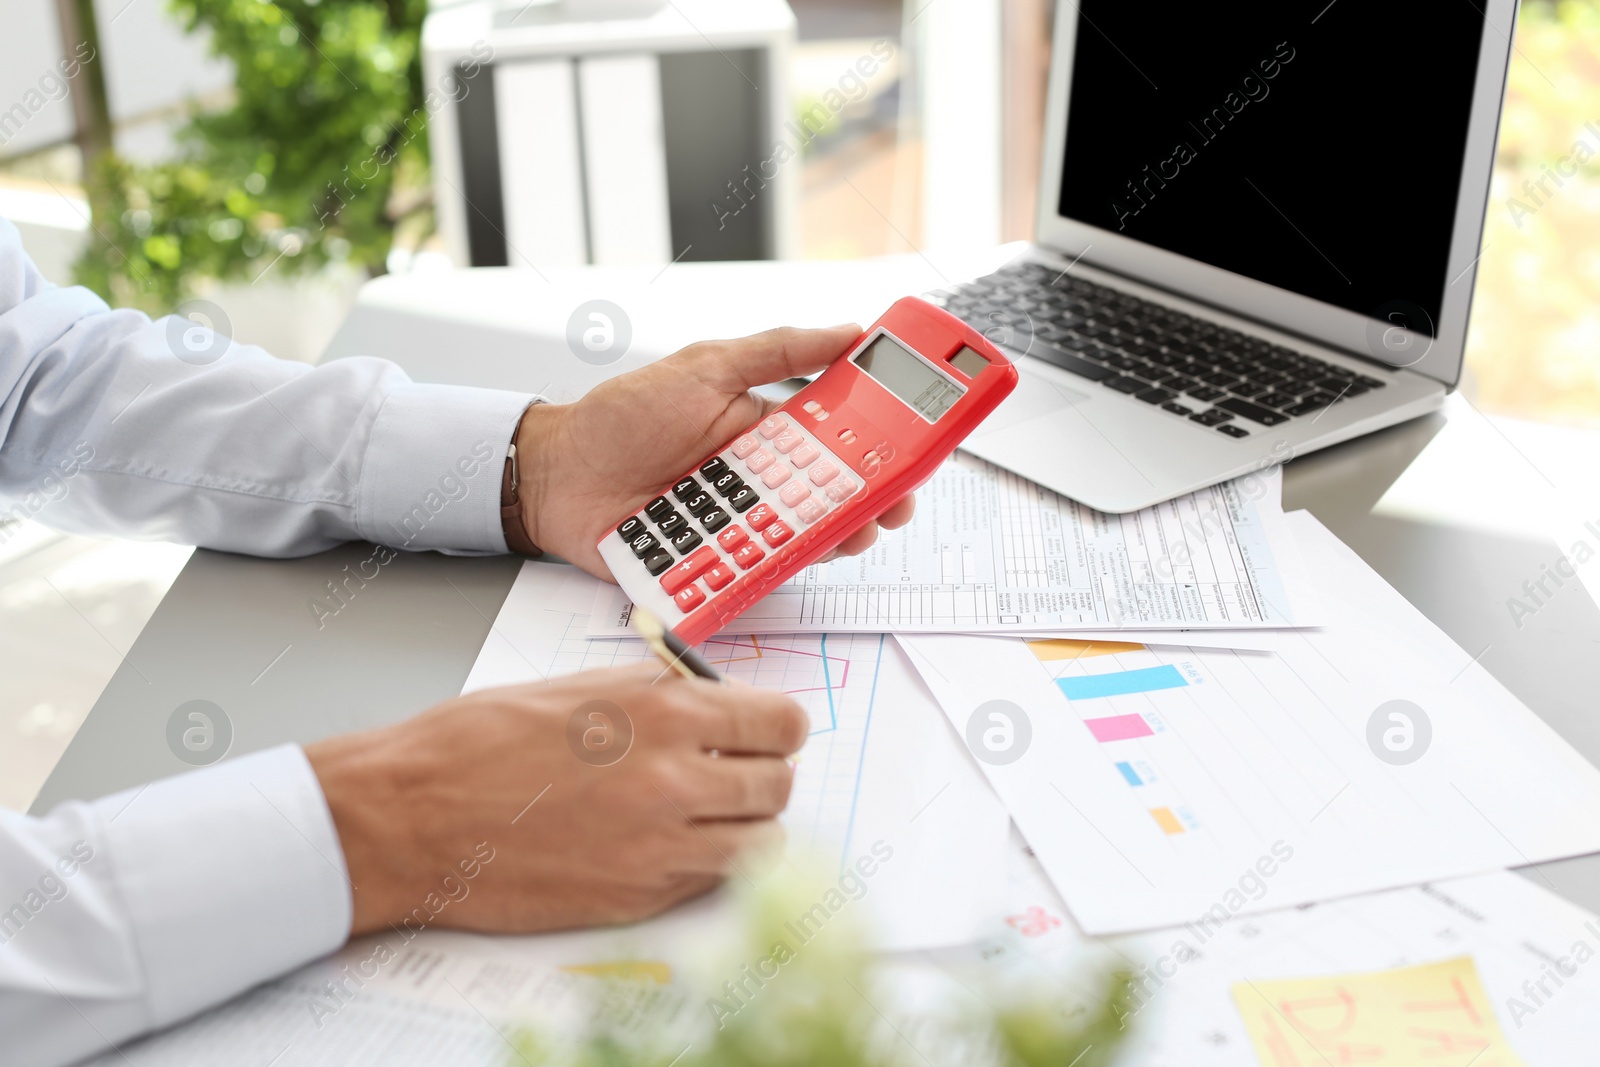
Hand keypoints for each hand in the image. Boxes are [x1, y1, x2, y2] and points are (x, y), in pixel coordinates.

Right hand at [305, 664, 806, 935]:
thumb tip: (715, 697)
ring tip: (706, 813)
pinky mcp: (637, 899)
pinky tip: (664, 843)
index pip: (783, 724)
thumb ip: (659, 691)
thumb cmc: (478, 742)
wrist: (411, 816)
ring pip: (763, 844)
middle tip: (733, 770)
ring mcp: (660, 848)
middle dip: (763, 774)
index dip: (777, 728)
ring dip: (745, 826)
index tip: (764, 732)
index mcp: (664, 713)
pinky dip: (705, 864)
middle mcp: (675, 780)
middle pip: (780, 786)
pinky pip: (710, 881)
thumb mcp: (580, 685)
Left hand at [514, 324, 916, 578]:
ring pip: (804, 538)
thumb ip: (777, 350)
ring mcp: (739, 525)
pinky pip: (758, 571)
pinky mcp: (713, 563)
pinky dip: (782, 567)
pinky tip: (802, 557)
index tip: (915, 448)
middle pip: (832, 497)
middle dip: (871, 502)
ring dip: (836, 536)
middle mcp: (759, 482)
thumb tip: (848, 329)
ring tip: (856, 531)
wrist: (555, 474)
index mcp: (766, 432)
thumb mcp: (705, 366)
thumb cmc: (622, 416)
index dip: (879, 447)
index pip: (839, 441)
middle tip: (894, 505)